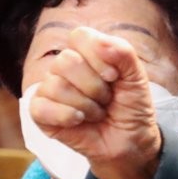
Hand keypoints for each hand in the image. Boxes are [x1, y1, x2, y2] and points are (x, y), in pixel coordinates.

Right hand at [29, 27, 161, 178]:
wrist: (131, 142)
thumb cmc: (131, 107)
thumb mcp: (137, 78)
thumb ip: (124, 53)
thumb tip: (101, 43)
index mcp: (86, 53)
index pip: (79, 37)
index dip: (98, 57)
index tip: (114, 77)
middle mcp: (63, 68)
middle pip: (67, 61)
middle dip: (96, 87)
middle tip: (106, 100)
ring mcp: (49, 89)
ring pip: (57, 86)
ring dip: (87, 106)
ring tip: (97, 113)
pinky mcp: (40, 113)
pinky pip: (41, 107)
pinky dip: (66, 116)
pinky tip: (80, 121)